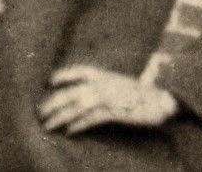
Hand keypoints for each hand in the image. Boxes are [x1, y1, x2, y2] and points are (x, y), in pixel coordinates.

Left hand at [38, 64, 177, 134]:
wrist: (162, 100)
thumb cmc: (139, 94)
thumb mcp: (118, 83)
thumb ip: (102, 85)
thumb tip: (85, 92)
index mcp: (104, 74)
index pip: (78, 71)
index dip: (63, 75)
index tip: (48, 80)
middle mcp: (103, 83)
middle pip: (71, 91)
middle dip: (53, 102)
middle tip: (39, 111)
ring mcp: (108, 97)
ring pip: (77, 107)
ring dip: (60, 116)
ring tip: (47, 125)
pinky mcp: (114, 112)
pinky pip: (92, 119)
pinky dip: (79, 125)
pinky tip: (68, 132)